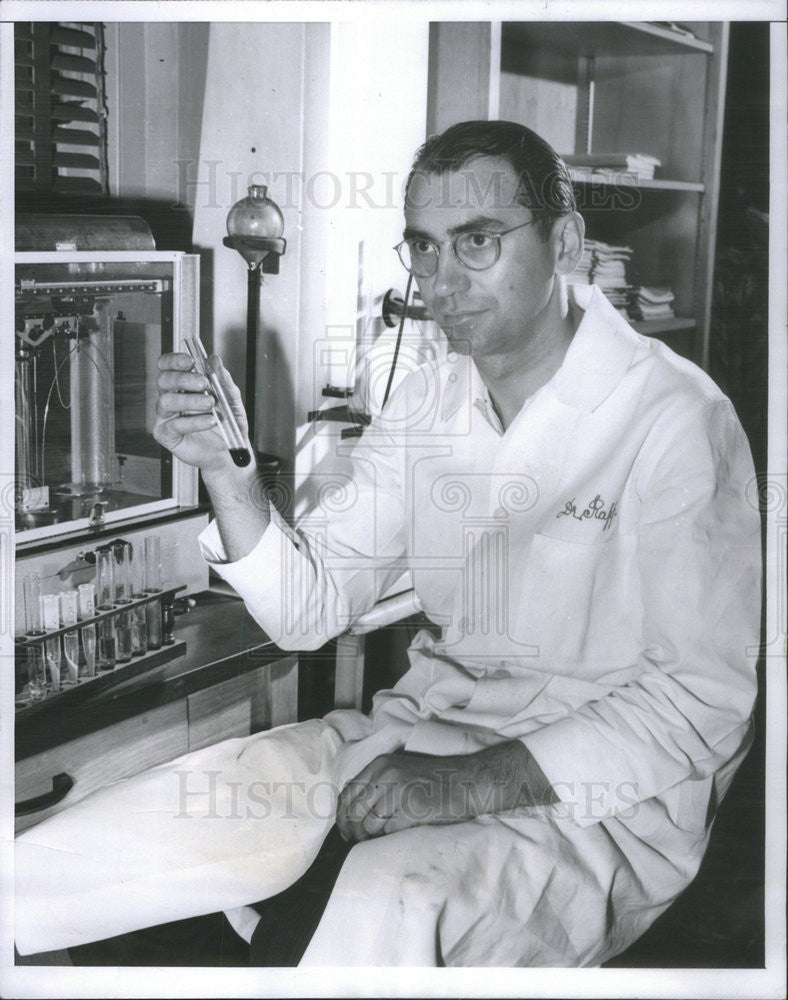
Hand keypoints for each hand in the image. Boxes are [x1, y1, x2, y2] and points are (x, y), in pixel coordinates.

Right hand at [153, 352, 251, 475]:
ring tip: (210, 404)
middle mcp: (171, 397)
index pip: (167, 366)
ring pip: (166, 401)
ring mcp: (166, 416)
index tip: (190, 361)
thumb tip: (214, 359)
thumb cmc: (227, 425)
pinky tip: (209, 420)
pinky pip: (174, 425)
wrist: (230, 452)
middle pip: (164, 379)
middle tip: (204, 383)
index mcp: (182, 385)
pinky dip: (194, 422)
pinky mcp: (166, 434)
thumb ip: (223, 380)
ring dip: (190, 400)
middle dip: (183, 378)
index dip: (174, 360)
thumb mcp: (232, 400)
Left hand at [335, 741, 552, 842]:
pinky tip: (393, 838)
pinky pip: (385, 831)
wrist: (466, 782)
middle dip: (351, 831)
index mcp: (380, 764)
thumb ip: (377, 785)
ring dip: (369, 838)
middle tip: (357, 842)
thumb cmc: (434, 781)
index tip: (346, 831)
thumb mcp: (400, 772)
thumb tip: (352, 813)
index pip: (346, 793)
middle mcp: (385, 774)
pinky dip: (385, 838)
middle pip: (352, 811)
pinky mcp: (410, 807)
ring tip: (377, 841)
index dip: (342, 816)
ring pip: (366, 824)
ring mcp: (397, 790)